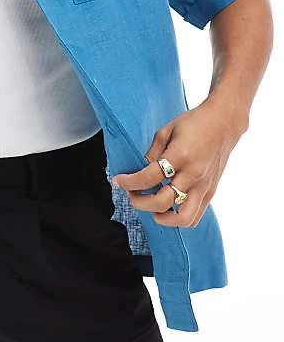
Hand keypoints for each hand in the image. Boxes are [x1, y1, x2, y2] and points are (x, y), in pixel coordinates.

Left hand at [109, 99, 246, 227]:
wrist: (223, 123)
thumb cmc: (193, 123)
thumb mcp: (166, 131)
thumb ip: (153, 152)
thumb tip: (141, 171)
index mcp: (179, 156)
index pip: (149, 178)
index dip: (129, 182)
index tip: (118, 181)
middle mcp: (193, 174)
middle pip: (162, 202)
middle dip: (140, 202)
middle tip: (132, 195)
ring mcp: (204, 186)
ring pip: (183, 218)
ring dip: (162, 217)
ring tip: (151, 207)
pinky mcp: (210, 191)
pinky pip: (195, 216)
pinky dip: (178, 217)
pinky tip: (167, 208)